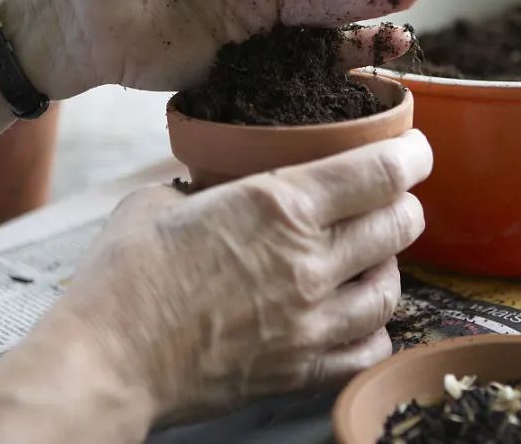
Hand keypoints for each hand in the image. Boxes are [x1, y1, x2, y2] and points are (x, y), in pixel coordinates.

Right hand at [42, 130, 432, 424]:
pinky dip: (374, 328)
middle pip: (398, 225)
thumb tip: (213, 188)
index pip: (380, 172)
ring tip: (372, 256)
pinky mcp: (299, 369)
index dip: (411, 155)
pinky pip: (368, 348)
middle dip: (405, 205)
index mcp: (280, 206)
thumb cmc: (123, 277)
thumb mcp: (159, 202)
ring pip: (390, 288)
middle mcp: (310, 261)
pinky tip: (358, 316)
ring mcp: (311, 322)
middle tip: (392, 199)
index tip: (414, 150)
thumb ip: (204, 188)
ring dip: (390, 264)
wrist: (105, 362)